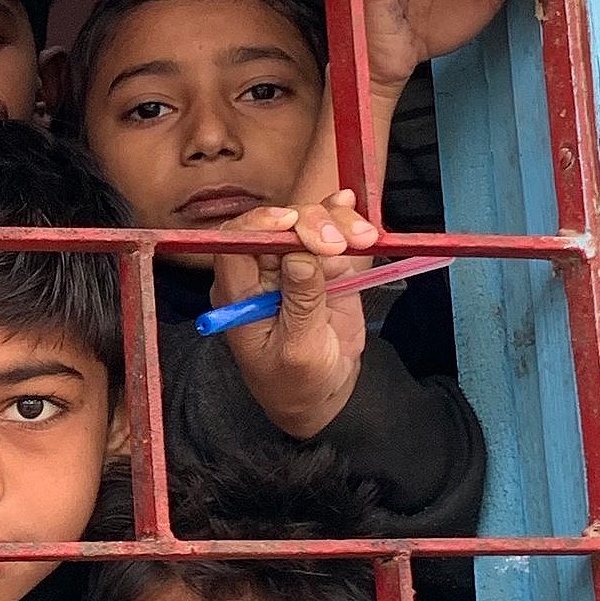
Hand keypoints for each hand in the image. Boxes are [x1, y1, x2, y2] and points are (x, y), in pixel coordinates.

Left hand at [210, 191, 378, 439]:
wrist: (321, 393)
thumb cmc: (296, 381)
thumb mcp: (298, 351)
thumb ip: (301, 304)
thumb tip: (301, 257)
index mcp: (239, 293)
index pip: (235, 245)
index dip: (259, 225)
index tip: (290, 224)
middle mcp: (261, 271)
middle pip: (276, 225)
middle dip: (308, 224)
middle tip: (336, 244)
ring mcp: (293, 262)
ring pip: (307, 221)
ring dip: (335, 221)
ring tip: (363, 238)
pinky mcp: (323, 263)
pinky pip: (330, 230)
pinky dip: (343, 216)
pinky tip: (352, 207)